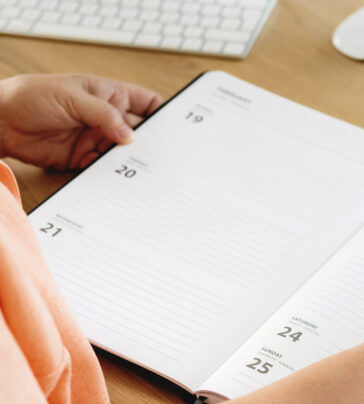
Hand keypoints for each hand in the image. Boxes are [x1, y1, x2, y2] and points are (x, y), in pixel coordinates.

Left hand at [0, 73, 161, 170]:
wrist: (1, 121)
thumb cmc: (31, 96)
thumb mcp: (72, 97)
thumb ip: (104, 115)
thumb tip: (130, 135)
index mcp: (109, 95)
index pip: (146, 103)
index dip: (163, 114)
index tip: (178, 128)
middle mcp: (106, 119)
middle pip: (140, 133)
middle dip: (151, 144)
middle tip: (163, 156)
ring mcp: (96, 140)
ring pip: (124, 154)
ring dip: (131, 162)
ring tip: (144, 171)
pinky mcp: (84, 159)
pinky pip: (104, 169)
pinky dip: (112, 176)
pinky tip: (119, 179)